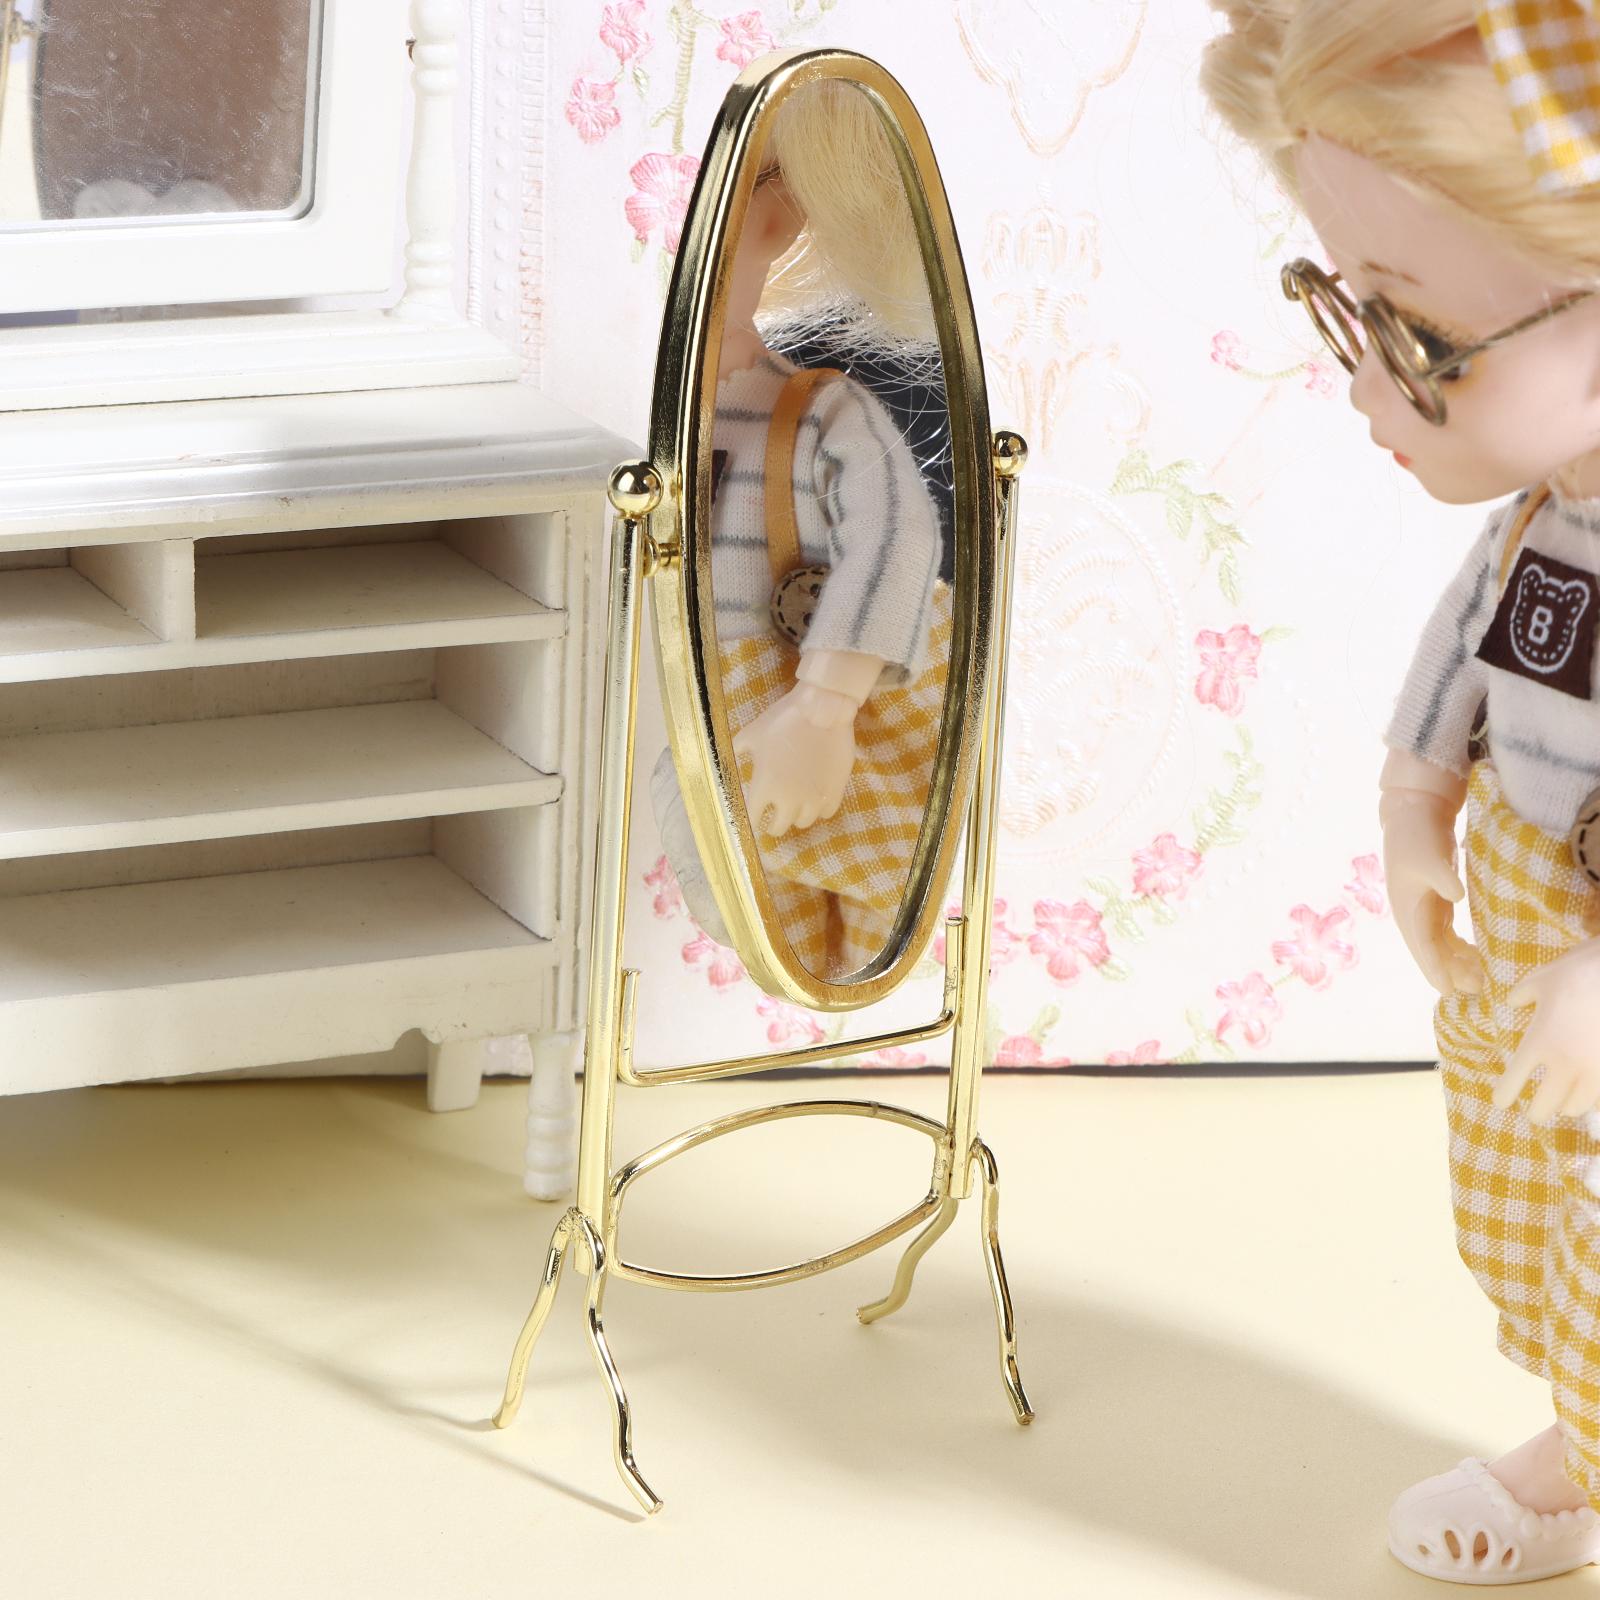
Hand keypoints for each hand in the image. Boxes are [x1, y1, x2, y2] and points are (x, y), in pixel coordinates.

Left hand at [733, 683, 857, 836]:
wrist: (821, 709)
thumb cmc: (782, 720)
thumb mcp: (751, 734)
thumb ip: (737, 751)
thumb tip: (728, 760)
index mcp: (764, 788)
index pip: (754, 819)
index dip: (753, 819)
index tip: (755, 818)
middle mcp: (788, 800)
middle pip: (779, 828)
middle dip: (774, 824)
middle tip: (774, 817)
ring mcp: (814, 798)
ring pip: (804, 822)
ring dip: (797, 816)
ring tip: (795, 806)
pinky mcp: (835, 791)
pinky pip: (826, 812)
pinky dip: (820, 808)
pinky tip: (815, 798)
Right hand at [1381, 787, 1482, 996]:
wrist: (1412, 813)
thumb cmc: (1417, 836)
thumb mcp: (1430, 857)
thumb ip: (1442, 878)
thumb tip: (1456, 897)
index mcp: (1407, 909)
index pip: (1423, 946)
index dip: (1436, 969)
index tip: (1449, 991)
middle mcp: (1413, 915)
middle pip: (1432, 952)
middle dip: (1451, 973)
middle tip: (1477, 990)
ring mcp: (1423, 909)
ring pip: (1439, 945)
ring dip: (1456, 963)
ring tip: (1480, 980)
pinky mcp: (1435, 901)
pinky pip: (1445, 934)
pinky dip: (1458, 947)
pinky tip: (1476, 955)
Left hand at [1496, 939, 1599, 1122]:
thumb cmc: (1578, 972)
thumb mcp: (1541, 979)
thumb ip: (1521, 995)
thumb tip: (1512, 1002)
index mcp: (1539, 1042)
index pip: (1514, 1080)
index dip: (1504, 1095)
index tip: (1501, 1102)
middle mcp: (1565, 1063)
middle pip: (1545, 1107)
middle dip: (1537, 1112)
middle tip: (1535, 1112)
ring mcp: (1594, 1070)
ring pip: (1577, 1108)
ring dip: (1567, 1107)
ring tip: (1563, 1104)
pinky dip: (1592, 1099)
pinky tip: (1589, 1094)